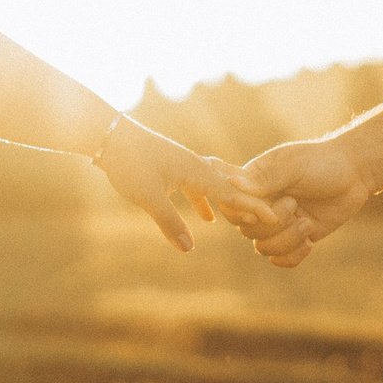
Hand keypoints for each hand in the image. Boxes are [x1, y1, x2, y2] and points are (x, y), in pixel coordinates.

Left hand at [95, 117, 284, 251]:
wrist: (108, 133)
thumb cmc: (129, 162)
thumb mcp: (148, 197)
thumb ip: (169, 222)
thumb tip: (188, 249)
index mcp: (195, 171)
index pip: (231, 193)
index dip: (252, 207)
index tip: (274, 217)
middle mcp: (194, 166)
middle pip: (228, 189)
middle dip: (247, 206)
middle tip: (269, 221)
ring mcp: (183, 165)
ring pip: (213, 188)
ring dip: (227, 206)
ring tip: (241, 224)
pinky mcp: (171, 167)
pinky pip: (196, 187)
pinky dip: (205, 202)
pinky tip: (205, 217)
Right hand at [232, 137, 373, 265]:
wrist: (354, 173)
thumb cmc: (321, 161)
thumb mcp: (293, 166)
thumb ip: (266, 179)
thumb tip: (234, 185)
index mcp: (254, 185)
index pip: (231, 206)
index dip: (244, 214)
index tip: (267, 209)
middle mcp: (262, 205)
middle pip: (247, 231)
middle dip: (273, 225)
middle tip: (295, 204)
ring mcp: (279, 223)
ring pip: (264, 248)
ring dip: (287, 240)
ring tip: (308, 224)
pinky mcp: (297, 237)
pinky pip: (282, 259)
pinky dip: (294, 256)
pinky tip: (310, 242)